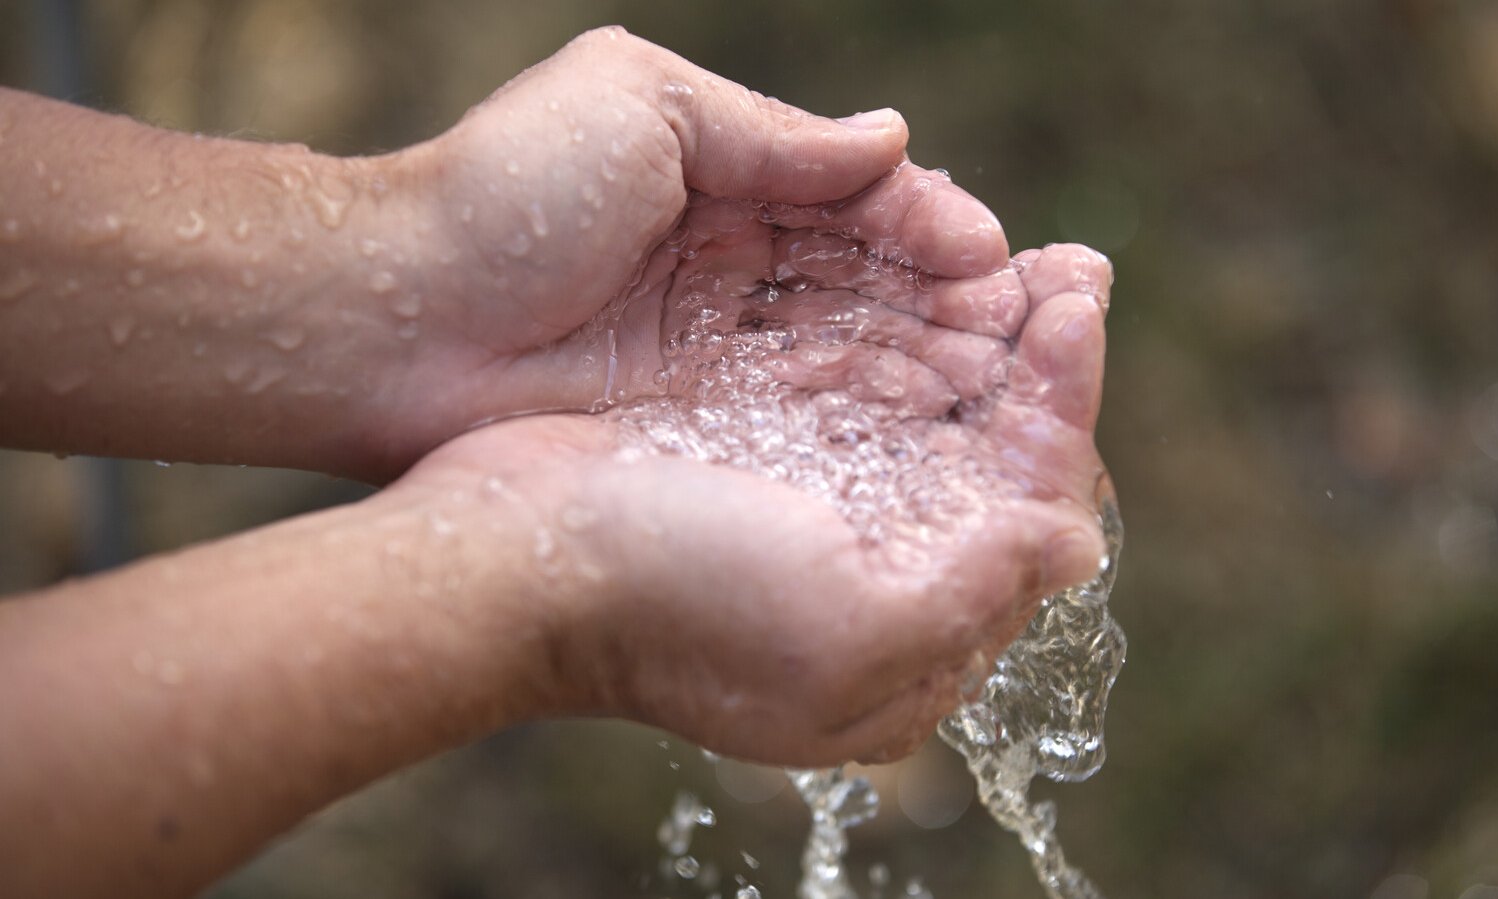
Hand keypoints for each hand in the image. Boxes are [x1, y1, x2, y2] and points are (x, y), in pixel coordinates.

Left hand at [366, 27, 1010, 473]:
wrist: (394, 317)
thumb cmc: (507, 190)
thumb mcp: (645, 108)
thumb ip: (773, 134)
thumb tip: (894, 138)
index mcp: (725, 178)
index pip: (855, 201)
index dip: (929, 227)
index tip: (993, 257)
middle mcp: (734, 267)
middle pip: (870, 284)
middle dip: (953, 301)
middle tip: (1037, 330)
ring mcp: (720, 351)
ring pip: (852, 351)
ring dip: (932, 361)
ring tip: (1013, 382)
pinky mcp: (701, 423)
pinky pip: (806, 413)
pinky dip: (875, 414)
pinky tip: (939, 424)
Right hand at [389, 241, 1112, 765]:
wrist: (509, 555)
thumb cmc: (671, 602)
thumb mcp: (845, 626)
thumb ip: (975, 591)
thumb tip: (1073, 544)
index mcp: (908, 652)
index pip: (1025, 518)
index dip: (1060, 411)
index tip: (1074, 314)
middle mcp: (869, 588)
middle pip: (981, 463)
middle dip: (1029, 365)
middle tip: (1069, 271)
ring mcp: (809, 523)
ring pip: (921, 419)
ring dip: (969, 336)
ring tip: (1012, 258)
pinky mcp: (755, 463)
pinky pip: (849, 389)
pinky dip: (892, 331)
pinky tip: (920, 277)